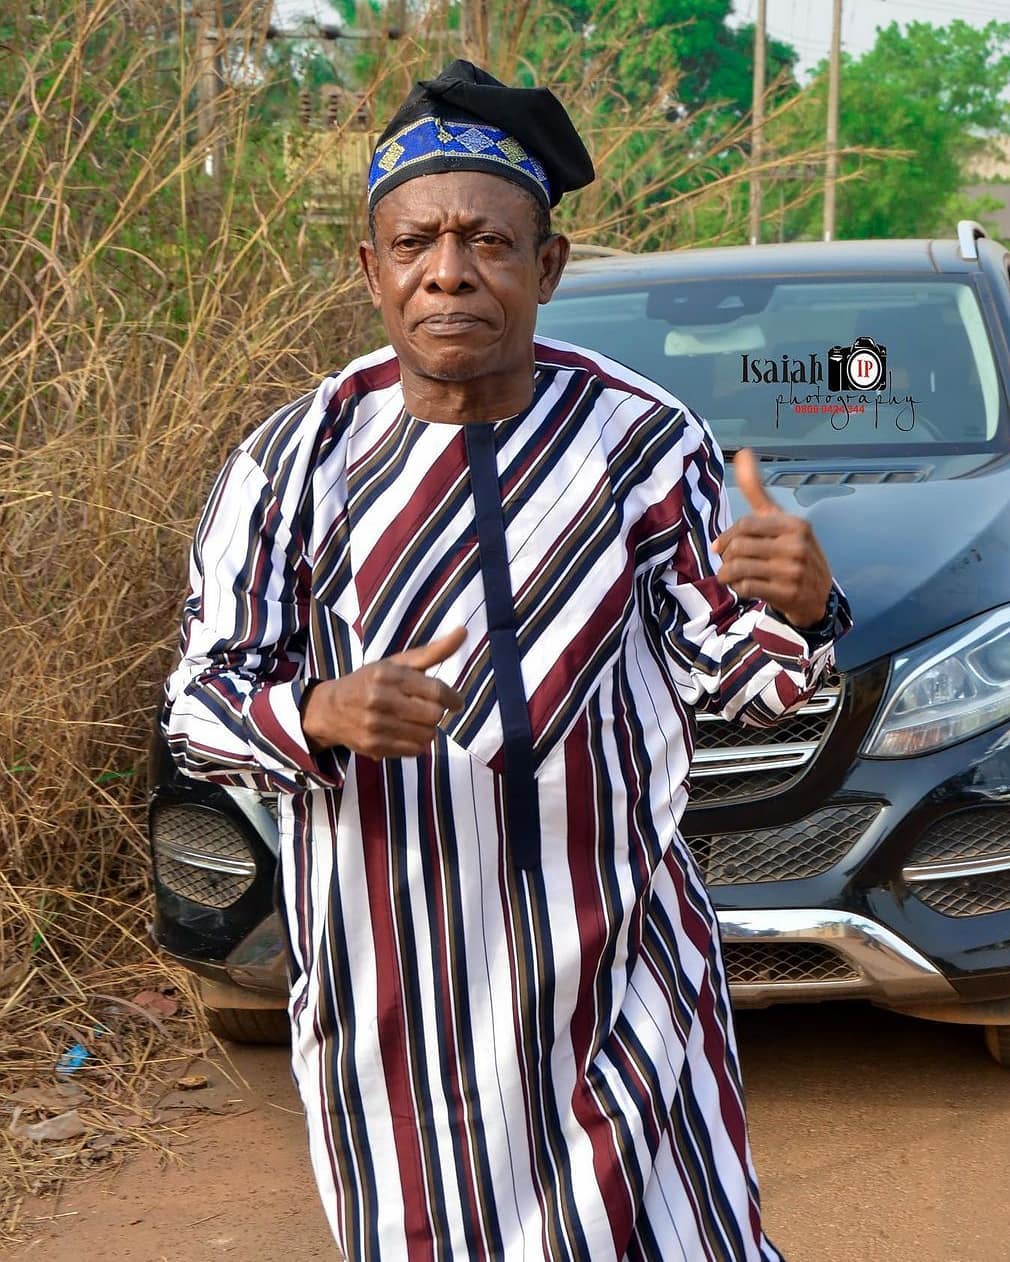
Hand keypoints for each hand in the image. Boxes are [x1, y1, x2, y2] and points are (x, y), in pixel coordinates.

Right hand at [300, 627, 466, 758]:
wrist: (330, 709)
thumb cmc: (371, 681)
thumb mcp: (397, 662)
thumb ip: (433, 651)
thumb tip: (463, 631)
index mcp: (389, 674)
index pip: (436, 691)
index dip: (453, 699)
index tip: (456, 702)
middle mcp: (381, 699)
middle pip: (434, 715)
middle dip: (436, 712)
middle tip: (425, 708)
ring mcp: (376, 725)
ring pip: (427, 735)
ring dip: (427, 729)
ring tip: (414, 720)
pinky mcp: (374, 746)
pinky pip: (415, 751)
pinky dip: (416, 743)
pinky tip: (404, 733)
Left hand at [712, 449, 831, 627]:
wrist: (817, 595)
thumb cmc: (791, 551)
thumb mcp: (779, 519)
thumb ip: (757, 490)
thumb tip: (743, 453)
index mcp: (795, 524)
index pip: (745, 524)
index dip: (726, 536)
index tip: (719, 546)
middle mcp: (797, 545)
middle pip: (739, 547)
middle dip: (726, 557)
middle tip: (727, 563)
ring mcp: (794, 570)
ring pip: (739, 568)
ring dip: (727, 574)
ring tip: (730, 576)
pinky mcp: (787, 594)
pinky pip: (746, 588)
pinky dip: (737, 588)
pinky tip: (743, 587)